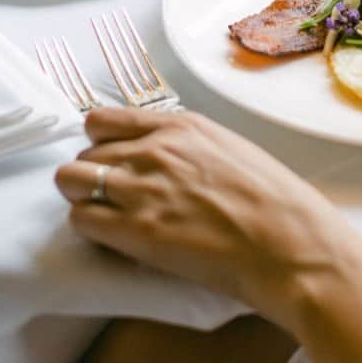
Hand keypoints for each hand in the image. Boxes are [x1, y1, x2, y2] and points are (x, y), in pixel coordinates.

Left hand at [55, 107, 361, 333]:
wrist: (290, 242)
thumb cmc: (275, 202)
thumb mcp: (230, 150)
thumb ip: (188, 148)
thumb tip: (164, 160)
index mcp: (180, 126)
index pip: (103, 120)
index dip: (101, 144)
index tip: (110, 161)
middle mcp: (154, 149)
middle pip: (84, 151)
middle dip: (91, 174)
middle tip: (112, 198)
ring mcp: (143, 187)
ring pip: (71, 180)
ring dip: (83, 198)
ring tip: (107, 218)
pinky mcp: (137, 230)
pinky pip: (81, 219)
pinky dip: (90, 229)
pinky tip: (114, 240)